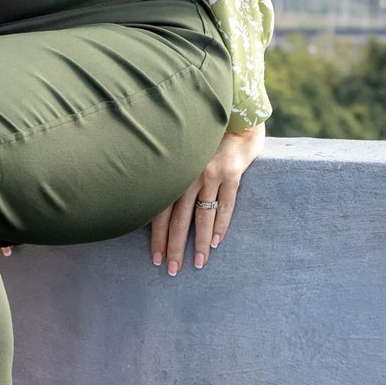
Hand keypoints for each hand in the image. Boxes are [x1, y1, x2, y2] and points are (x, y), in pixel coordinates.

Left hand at [151, 122, 264, 275]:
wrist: (233, 114)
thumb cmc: (203, 136)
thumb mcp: (180, 152)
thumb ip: (170, 174)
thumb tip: (152, 202)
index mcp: (171, 172)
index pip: (158, 211)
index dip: (156, 237)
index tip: (155, 258)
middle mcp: (187, 174)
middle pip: (177, 219)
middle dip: (174, 247)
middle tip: (171, 270)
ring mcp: (210, 173)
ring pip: (201, 216)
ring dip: (199, 243)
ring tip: (198, 264)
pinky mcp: (231, 172)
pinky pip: (226, 204)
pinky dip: (220, 225)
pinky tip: (216, 243)